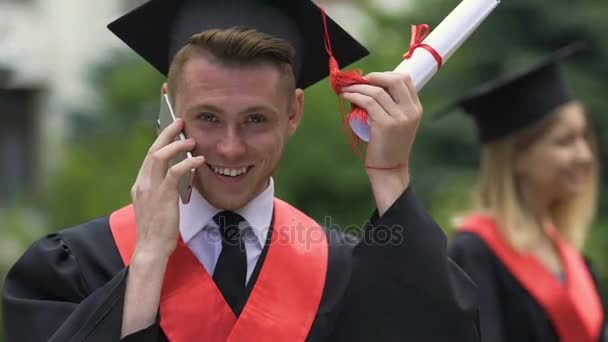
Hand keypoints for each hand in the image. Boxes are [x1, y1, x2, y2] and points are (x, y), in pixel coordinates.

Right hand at [130, 118, 204, 258]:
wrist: (151, 248)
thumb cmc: (158, 229)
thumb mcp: (158, 204)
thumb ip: (165, 188)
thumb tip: (180, 173)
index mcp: (140, 185)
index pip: (150, 157)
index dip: (161, 141)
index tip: (171, 130)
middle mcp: (142, 183)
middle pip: (153, 150)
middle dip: (167, 133)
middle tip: (180, 122)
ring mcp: (150, 189)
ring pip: (160, 156)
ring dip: (177, 144)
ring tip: (191, 140)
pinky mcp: (163, 196)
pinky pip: (175, 172)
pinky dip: (187, 162)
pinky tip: (199, 160)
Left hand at [341, 72, 421, 213]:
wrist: (390, 170)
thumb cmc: (390, 147)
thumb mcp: (399, 124)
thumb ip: (393, 106)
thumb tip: (373, 87)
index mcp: (416, 109)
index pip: (405, 79)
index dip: (386, 74)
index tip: (371, 79)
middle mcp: (410, 111)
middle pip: (394, 79)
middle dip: (374, 76)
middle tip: (359, 80)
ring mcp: (399, 118)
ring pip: (376, 91)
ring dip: (358, 86)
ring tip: (347, 89)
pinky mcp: (384, 124)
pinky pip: (367, 102)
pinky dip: (355, 95)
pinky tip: (347, 96)